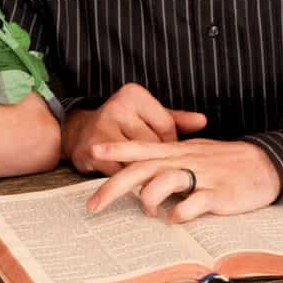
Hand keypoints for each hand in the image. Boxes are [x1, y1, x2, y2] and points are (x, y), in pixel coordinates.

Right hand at [62, 83, 206, 175]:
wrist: (78, 133)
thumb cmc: (122, 125)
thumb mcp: (147, 116)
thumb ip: (176, 119)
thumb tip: (204, 121)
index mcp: (133, 96)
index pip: (166, 126)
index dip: (171, 145)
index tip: (167, 153)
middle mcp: (117, 108)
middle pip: (153, 145)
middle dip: (159, 162)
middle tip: (165, 174)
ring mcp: (102, 129)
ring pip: (138, 161)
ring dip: (146, 174)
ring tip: (155, 184)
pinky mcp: (92, 151)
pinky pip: (120, 172)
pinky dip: (129, 182)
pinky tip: (135, 186)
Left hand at [86, 139, 281, 222]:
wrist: (265, 165)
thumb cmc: (224, 161)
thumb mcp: (192, 153)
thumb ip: (167, 161)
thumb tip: (141, 175)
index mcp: (176, 151)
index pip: (140, 147)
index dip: (117, 148)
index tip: (93, 150)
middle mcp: (184, 160)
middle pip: (142, 169)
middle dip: (114, 187)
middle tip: (93, 205)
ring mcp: (201, 175)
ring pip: (165, 181)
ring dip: (149, 199)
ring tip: (148, 212)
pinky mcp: (219, 194)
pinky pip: (195, 202)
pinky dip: (181, 213)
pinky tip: (174, 220)